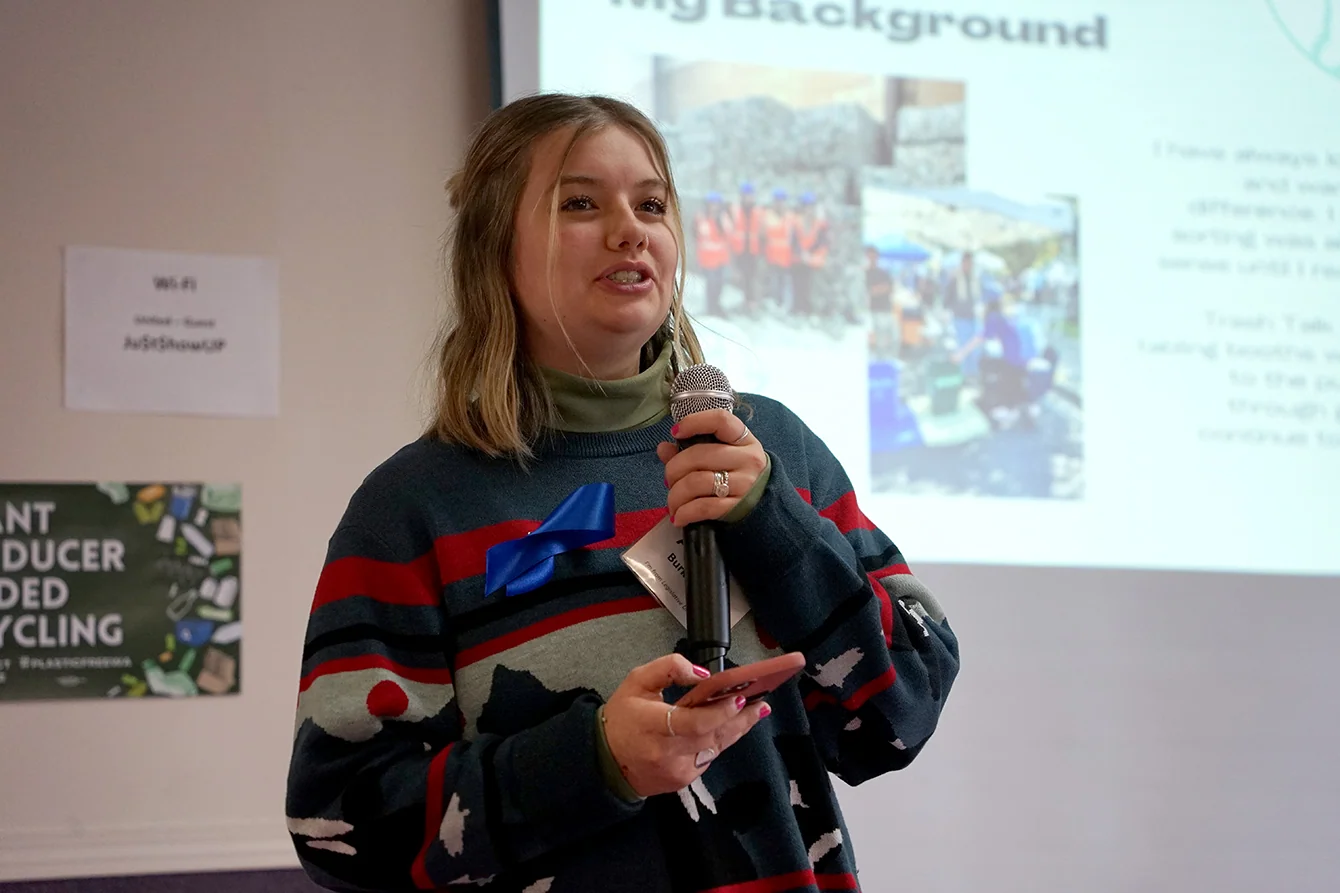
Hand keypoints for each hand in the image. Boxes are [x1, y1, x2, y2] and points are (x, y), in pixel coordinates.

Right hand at [603, 654, 771, 796]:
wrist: (605, 761)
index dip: (720, 712)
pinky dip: (720, 740)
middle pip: (712, 736)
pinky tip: (734, 726)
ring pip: (716, 749)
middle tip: (761, 702)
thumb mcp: (637, 681)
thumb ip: (669, 668)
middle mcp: (666, 752)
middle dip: (740, 718)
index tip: (739, 697)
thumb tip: (702, 674)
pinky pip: (708, 758)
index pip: (694, 723)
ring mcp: (676, 770)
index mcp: (652, 725)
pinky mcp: (682, 781)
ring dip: (738, 729)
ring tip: (757, 711)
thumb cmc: (622, 717)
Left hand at [656, 409, 766, 526]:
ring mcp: (744, 484)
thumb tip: (663, 448)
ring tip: (672, 502)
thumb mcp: (722, 455)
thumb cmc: (736, 474)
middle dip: (674, 469)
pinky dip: (684, 512)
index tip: (676, 431)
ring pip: (696, 482)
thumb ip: (691, 449)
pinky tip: (678, 517)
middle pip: (698, 455)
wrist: (764, 504)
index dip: (694, 422)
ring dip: (675, 494)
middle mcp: (747, 459)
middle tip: (668, 479)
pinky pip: (703, 507)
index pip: (720, 420)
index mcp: (744, 439)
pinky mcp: (737, 507)